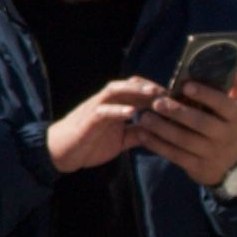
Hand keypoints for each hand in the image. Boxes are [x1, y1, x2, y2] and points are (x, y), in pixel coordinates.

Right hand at [45, 78, 161, 173]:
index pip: (137, 90)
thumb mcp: (120, 140)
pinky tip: (132, 112)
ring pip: (115, 90)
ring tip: (153, 93)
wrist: (60, 152)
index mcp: (116, 106)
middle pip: (130, 85)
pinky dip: (117, 109)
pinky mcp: (88, 119)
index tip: (175, 97)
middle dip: (150, 86)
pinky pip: (103, 110)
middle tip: (170, 91)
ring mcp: (96, 108)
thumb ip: (136, 134)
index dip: (156, 91)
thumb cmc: (89, 143)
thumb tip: (157, 133)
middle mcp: (107, 102)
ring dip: (135, 90)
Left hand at [132, 79, 236, 186]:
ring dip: (162, 129)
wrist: (234, 164)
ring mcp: (212, 153)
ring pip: (184, 140)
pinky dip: (158, 146)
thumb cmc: (232, 126)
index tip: (185, 86)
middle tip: (157, 102)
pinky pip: (176, 155)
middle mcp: (227, 136)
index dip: (205, 95)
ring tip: (145, 117)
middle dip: (177, 112)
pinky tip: (143, 135)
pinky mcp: (198, 167)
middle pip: (200, 123)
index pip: (222, 104)